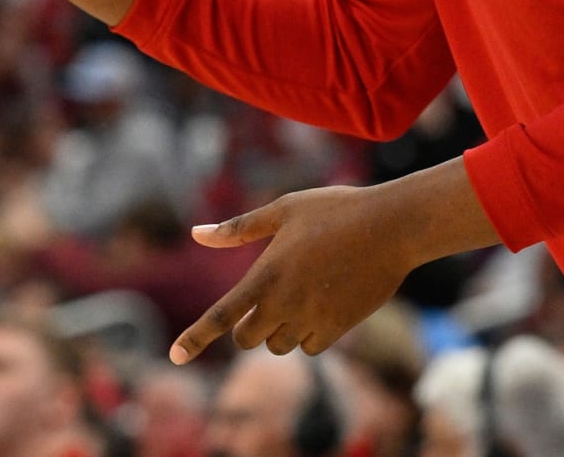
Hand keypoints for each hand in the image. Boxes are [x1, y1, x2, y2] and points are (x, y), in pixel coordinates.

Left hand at [168, 182, 417, 363]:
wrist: (390, 227)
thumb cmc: (333, 210)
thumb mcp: (284, 208)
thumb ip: (238, 228)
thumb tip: (196, 234)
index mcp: (265, 274)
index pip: (221, 316)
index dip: (194, 337)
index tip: (174, 355)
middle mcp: (284, 304)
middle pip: (248, 338)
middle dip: (250, 324)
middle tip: (268, 295)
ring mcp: (311, 320)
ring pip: (280, 344)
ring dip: (281, 327)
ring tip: (304, 288)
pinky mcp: (337, 330)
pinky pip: (310, 347)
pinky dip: (309, 333)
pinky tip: (323, 301)